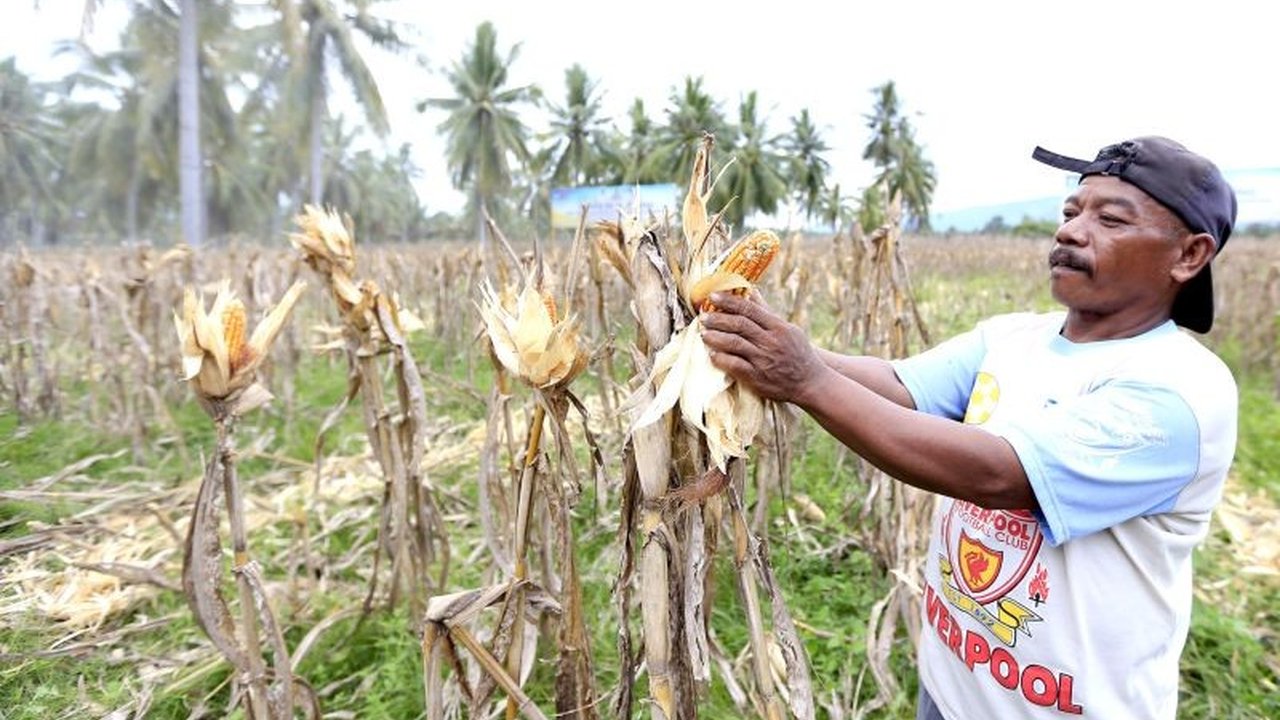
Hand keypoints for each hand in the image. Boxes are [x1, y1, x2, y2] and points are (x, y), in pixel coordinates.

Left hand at [700, 291, 831, 405]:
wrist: (810, 382)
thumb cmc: (797, 352)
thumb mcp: (787, 329)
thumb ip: (766, 312)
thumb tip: (751, 291)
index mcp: (778, 327)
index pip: (750, 310)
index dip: (729, 302)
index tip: (713, 296)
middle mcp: (770, 342)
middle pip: (739, 325)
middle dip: (718, 319)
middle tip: (703, 315)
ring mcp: (763, 359)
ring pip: (735, 344)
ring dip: (716, 337)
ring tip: (703, 333)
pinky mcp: (758, 377)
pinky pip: (735, 366)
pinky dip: (722, 359)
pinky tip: (712, 355)